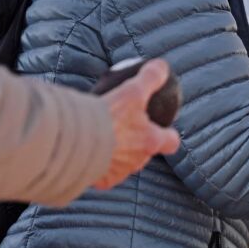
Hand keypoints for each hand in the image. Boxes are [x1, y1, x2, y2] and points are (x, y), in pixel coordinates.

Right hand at [94, 60, 180, 189]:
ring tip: (103, 138)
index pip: (171, 142)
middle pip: (145, 153)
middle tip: (124, 130)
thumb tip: (163, 67)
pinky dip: (98, 164)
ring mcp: (121, 172)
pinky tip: (88, 152)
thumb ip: (150, 78)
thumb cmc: (108, 117)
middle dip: (138, 144)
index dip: (169, 135)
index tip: (164, 129)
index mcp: (150, 141)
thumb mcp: (132, 91)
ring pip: (124, 163)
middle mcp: (139, 160)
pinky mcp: (102, 180)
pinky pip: (103, 173)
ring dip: (117, 153)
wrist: (77, 139)